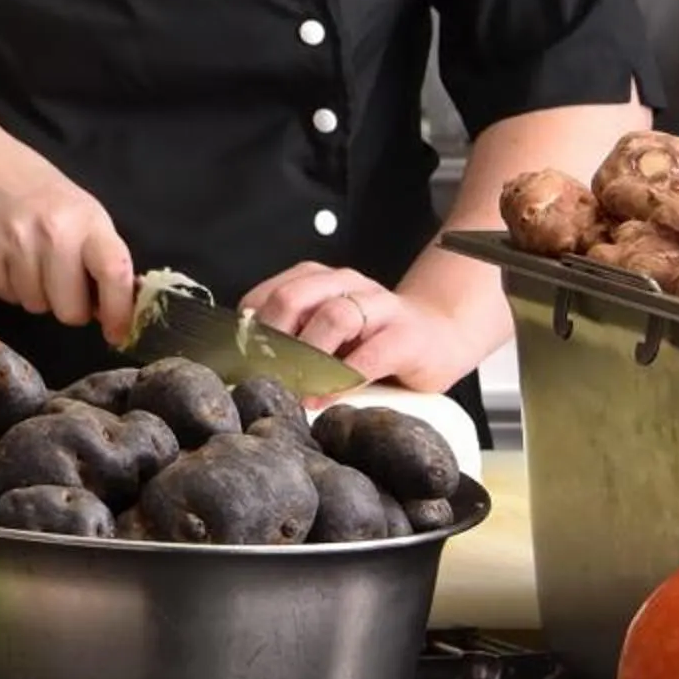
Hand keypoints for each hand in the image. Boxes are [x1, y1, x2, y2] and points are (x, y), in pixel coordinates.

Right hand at [0, 154, 137, 347]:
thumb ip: (102, 259)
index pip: (113, 273)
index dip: (118, 310)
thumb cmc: (49, 198)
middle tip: (67, 288)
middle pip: (70, 309)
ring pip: (36, 307)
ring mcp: (15, 245)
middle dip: (71, 307)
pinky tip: (12, 261)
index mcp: (88, 223)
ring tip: (35, 265)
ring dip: (39, 295)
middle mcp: (53, 234)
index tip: (117, 332)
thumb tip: (114, 312)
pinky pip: (7, 297)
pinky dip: (13, 287)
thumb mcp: (87, 217)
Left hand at [242, 262, 478, 391]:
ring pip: (334, 317)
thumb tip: (244, 366)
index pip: (269, 294)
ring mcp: (379, 307)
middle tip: (263, 375)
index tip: (238, 361)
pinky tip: (326, 398)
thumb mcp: (326, 333)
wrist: (439, 336)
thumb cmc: (372, 340)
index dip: (249, 329)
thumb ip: (292, 338)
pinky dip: (343, 378)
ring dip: (307, 356)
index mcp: (318, 280)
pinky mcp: (406, 336)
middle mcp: (346, 285)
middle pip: (294, 298)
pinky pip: (371, 354)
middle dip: (272, 338)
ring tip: (294, 387)